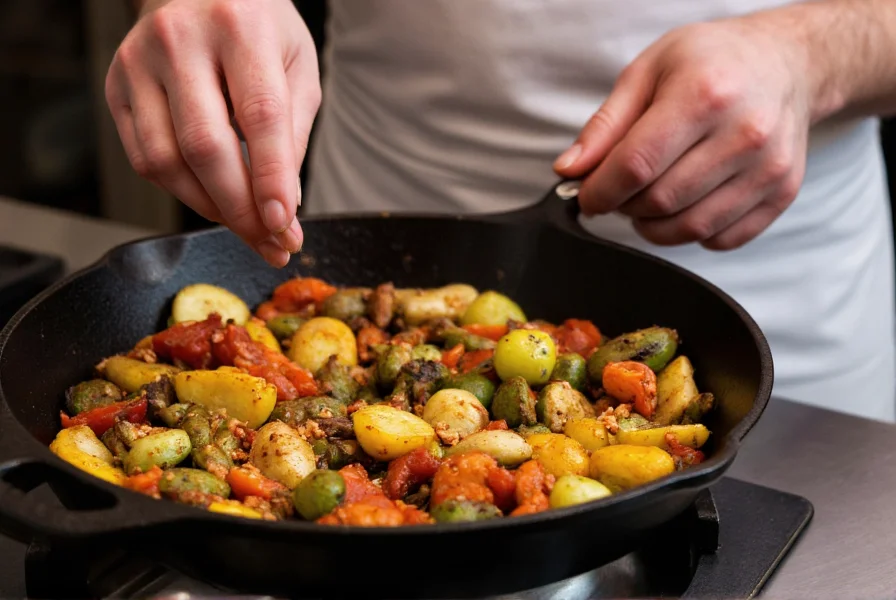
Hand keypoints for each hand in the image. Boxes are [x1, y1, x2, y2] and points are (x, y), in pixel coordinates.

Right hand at [106, 0, 320, 266]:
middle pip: (205, 147)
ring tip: (247, 224)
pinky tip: (212, 197)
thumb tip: (282, 205)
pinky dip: (182, 191)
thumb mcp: (297, 67)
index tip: (283, 226)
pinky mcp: (116, 87)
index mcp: (240, 28)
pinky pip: (144, 159)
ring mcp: (138, 62)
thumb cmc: (258, 29)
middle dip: (241, 209)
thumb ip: (292, 133)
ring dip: (211, 208)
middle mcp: (180, 40)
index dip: (271, 179)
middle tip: (271, 243)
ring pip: (167, 161)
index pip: (259, 116)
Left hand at [554, 16, 809, 249]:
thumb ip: (605, 125)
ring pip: (690, 228)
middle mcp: (745, 132)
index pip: (636, 166)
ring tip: (647, 199)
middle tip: (619, 190)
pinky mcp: (783, 192)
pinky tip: (685, 204)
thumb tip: (570, 171)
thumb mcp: (647, 71)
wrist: (784, 62)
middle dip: (625, 206)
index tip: (586, 196)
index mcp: (705, 94)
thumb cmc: (711, 61)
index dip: (600, 191)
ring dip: (653, 225)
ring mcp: (769, 167)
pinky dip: (692, 233)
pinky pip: (722, 239)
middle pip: (660, 201)